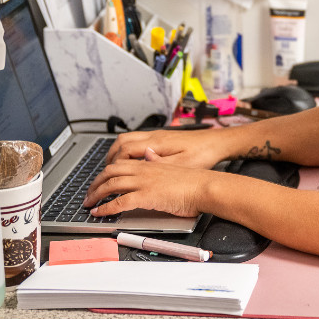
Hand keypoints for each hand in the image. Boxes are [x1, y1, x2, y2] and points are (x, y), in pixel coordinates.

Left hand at [84, 148, 213, 217]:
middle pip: (110, 172)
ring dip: (96, 194)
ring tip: (88, 204)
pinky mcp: (147, 196)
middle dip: (95, 183)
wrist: (205, 186)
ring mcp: (144, 182)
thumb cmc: (194, 181)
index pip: (119, 164)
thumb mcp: (172, 168)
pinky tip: (99, 213)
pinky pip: (120, 202)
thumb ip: (157, 165)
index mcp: (149, 163)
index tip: (99, 182)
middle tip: (88, 194)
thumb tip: (148, 159)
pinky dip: (106, 208)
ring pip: (111, 185)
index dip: (105, 173)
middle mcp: (143, 170)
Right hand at [105, 129, 226, 168]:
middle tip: (102, 180)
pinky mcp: (160, 140)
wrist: (216, 143)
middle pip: (120, 144)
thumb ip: (161, 163)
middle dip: (108, 161)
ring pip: (126, 142)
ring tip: (110, 172)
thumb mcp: (183, 163)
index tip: (108, 181)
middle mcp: (153, 137)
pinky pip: (135, 143)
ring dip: (115, 156)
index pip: (124, 151)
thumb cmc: (203, 154)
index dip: (113, 166)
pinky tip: (128, 164)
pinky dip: (125, 153)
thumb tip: (143, 160)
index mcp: (157, 143)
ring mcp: (156, 137)